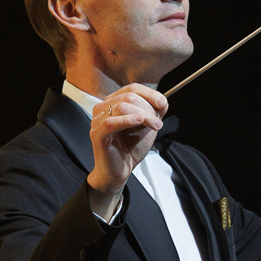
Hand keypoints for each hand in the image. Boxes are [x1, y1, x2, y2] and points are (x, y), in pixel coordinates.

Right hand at [86, 84, 167, 216]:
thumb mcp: (147, 127)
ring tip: (155, 126)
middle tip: (159, 123)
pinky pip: (110, 122)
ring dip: (144, 115)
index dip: (149, 93)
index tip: (163, 103)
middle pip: (128, 96)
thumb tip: (163, 100)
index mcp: (113, 103)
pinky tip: (139, 121)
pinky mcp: (97, 134)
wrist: (120, 171)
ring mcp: (98, 121)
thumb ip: (153, 112)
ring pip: (122, 107)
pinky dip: (127, 120)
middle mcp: (103, 108)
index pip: (131, 89)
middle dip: (148, 108)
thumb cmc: (131, 149)